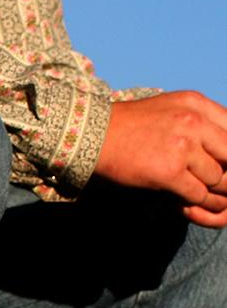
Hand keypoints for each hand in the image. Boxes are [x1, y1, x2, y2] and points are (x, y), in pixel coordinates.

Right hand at [96, 92, 226, 227]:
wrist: (93, 136)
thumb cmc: (130, 125)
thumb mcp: (170, 107)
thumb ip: (199, 118)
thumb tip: (222, 143)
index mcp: (197, 105)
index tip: (221, 163)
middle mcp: (194, 122)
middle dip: (226, 173)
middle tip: (216, 183)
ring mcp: (183, 147)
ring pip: (217, 178)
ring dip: (210, 190)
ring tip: (202, 194)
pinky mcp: (169, 172)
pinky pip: (198, 193)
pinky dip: (196, 202)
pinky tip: (188, 202)